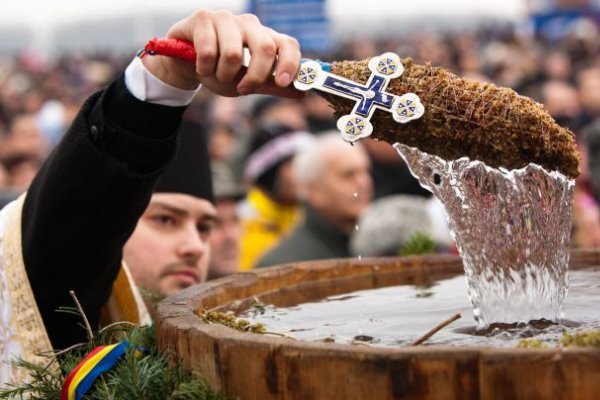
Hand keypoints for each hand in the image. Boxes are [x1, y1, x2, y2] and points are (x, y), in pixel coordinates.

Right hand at [142, 9, 303, 98]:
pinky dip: (204, 68)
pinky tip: (201, 66)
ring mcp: (227, 18)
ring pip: (234, 53)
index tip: (282, 82)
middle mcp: (250, 25)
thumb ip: (273, 86)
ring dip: (223, 74)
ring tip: (215, 74)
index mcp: (265, 38)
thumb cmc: (220, 71)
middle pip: (265, 48)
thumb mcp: (248, 83)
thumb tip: (302, 93)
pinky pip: (209, 50)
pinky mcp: (203, 17)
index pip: (288, 44)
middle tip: (242, 89)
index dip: (290, 63)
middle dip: (254, 76)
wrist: (185, 64)